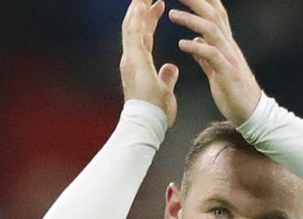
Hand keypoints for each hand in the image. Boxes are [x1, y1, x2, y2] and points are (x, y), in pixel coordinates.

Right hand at [120, 0, 179, 125]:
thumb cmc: (156, 111)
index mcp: (140, 63)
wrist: (148, 122)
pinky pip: (133, 33)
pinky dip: (136, 17)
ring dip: (136, 6)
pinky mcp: (133, 59)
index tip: (158, 4)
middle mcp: (132, 58)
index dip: (150, 19)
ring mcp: (130, 58)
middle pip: (135, 26)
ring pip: (131, 25)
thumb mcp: (165, 89)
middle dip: (140, 6)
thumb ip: (166, 77)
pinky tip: (140, 4)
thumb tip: (171, 68)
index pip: (145, 35)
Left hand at [169, 0, 261, 125]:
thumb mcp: (216, 70)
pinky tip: (182, 44)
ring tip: (172, 14)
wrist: (251, 113)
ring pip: (212, 29)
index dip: (202, 1)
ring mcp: (229, 57)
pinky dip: (196, 47)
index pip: (215, 15)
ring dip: (191, 20)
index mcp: (225, 45)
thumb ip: (205, 55)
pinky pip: (211, 54)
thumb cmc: (234, 92)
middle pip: (213, 14)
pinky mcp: (227, 72)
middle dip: (196, 1)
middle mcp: (228, 46)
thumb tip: (195, 41)